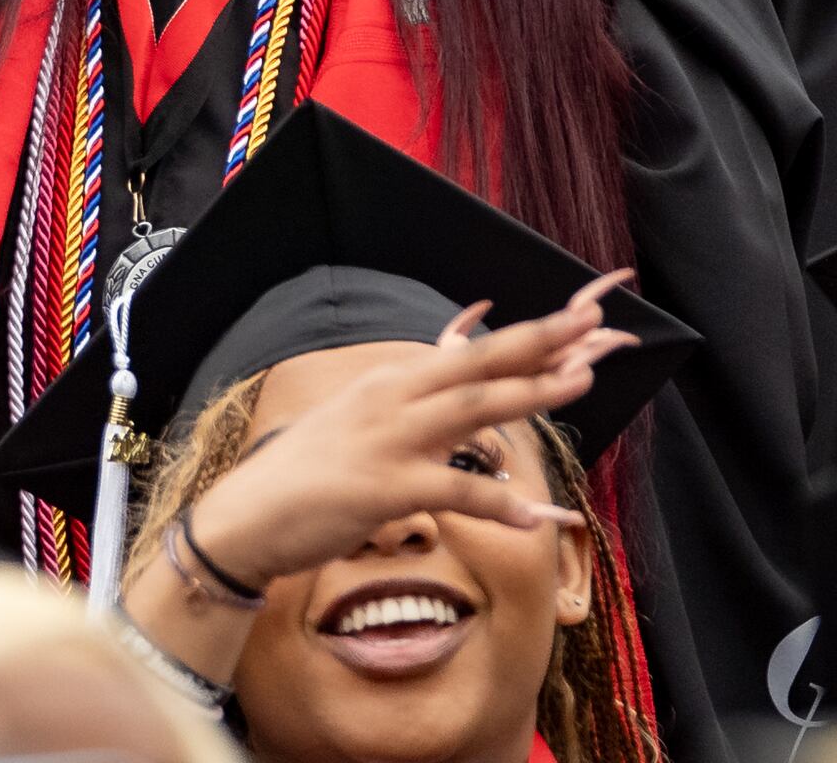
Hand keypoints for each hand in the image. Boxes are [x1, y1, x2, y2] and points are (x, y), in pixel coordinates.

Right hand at [181, 274, 630, 584]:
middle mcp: (392, 400)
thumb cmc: (308, 474)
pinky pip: (454, 493)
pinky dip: (496, 503)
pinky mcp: (384, 489)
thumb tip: (454, 397)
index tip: (573, 320)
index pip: (468, 353)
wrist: (247, 516)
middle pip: (477, 366)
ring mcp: (388, 442)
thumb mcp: (360, 425)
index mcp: (390, 383)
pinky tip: (532, 516)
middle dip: (537, 344)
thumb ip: (409, 407)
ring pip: (473, 411)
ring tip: (580, 382)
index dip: (524, 338)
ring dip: (530, 394)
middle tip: (589, 324)